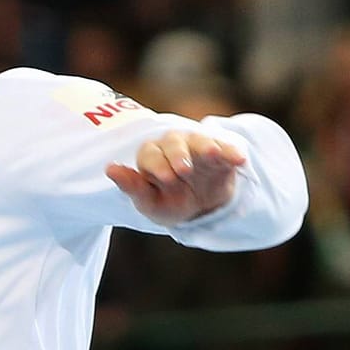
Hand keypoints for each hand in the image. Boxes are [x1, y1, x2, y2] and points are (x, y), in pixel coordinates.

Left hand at [106, 131, 245, 226]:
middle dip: (178, 155)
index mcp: (151, 156)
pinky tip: (240, 160)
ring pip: (199, 140)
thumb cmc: (167, 203)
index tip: (165, 179)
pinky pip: (226, 148)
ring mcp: (198, 147)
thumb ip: (132, 187)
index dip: (156, 165)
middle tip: (184, 171)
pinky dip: (232, 152)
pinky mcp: (221, 153)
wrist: (199, 209)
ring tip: (212, 155)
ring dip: (205, 146)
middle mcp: (173, 146)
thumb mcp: (150, 203)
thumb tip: (109, 168)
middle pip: (173, 142)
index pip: (149, 154)